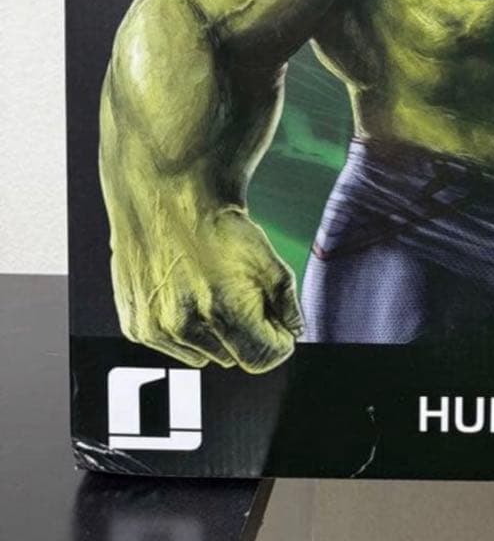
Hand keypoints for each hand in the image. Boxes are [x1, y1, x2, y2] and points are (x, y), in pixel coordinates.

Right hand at [111, 200, 301, 373]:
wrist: (169, 197)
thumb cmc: (220, 226)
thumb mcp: (268, 258)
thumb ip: (287, 303)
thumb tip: (294, 332)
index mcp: (224, 310)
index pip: (263, 359)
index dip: (277, 342)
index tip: (277, 324)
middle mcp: (187, 326)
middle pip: (234, 358)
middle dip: (245, 334)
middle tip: (242, 296)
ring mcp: (157, 328)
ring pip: (204, 355)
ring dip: (214, 333)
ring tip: (210, 289)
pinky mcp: (137, 326)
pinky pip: (173, 346)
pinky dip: (184, 329)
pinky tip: (185, 292)